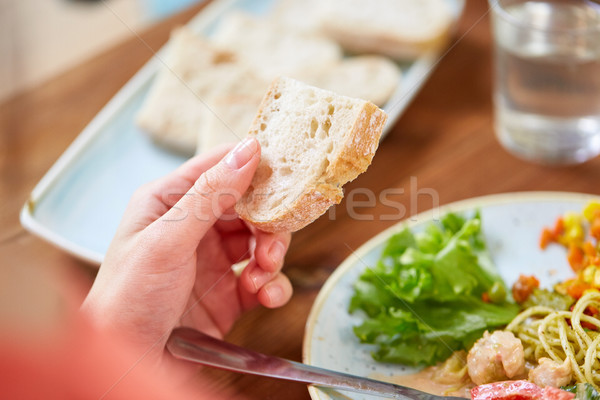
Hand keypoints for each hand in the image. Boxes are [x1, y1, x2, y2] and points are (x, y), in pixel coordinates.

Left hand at [81, 138, 292, 369]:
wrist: (130, 362)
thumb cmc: (128, 296)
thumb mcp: (167, 240)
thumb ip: (210, 195)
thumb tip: (249, 149)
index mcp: (169, 200)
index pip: (219, 168)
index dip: (253, 167)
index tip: (284, 172)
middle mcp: (194, 225)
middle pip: (248, 206)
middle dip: (266, 222)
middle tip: (271, 244)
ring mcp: (213, 258)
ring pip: (260, 240)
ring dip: (271, 255)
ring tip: (263, 274)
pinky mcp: (229, 291)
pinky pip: (263, 277)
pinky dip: (272, 284)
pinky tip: (266, 295)